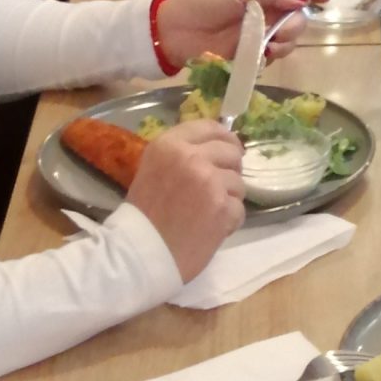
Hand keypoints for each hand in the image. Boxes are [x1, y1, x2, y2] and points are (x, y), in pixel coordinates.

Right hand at [125, 119, 244, 281]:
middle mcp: (191, 157)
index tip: (230, 148)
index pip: (209, 127)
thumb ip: (181, 154)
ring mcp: (210, 181)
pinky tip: (211, 228)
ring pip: (239, 183)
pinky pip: (239, 209)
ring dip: (228, 199)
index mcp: (169, 145)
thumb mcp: (153, 169)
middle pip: (231, 152)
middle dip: (230, 170)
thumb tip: (216, 147)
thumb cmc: (143, 214)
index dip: (224, 137)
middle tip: (219, 187)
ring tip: (207, 214)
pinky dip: (229, 221)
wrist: (140, 252)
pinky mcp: (223, 207)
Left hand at [154, 0, 316, 70]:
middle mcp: (269, 9)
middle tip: (280, 29)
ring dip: (286, 42)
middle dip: (296, 23)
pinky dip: (274, 56)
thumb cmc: (206, 2)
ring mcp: (263, 32)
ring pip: (291, 39)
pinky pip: (277, 55)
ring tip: (268, 45)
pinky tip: (262, 54)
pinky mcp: (255, 53)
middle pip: (299, 16)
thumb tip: (302, 0)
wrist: (179, 32)